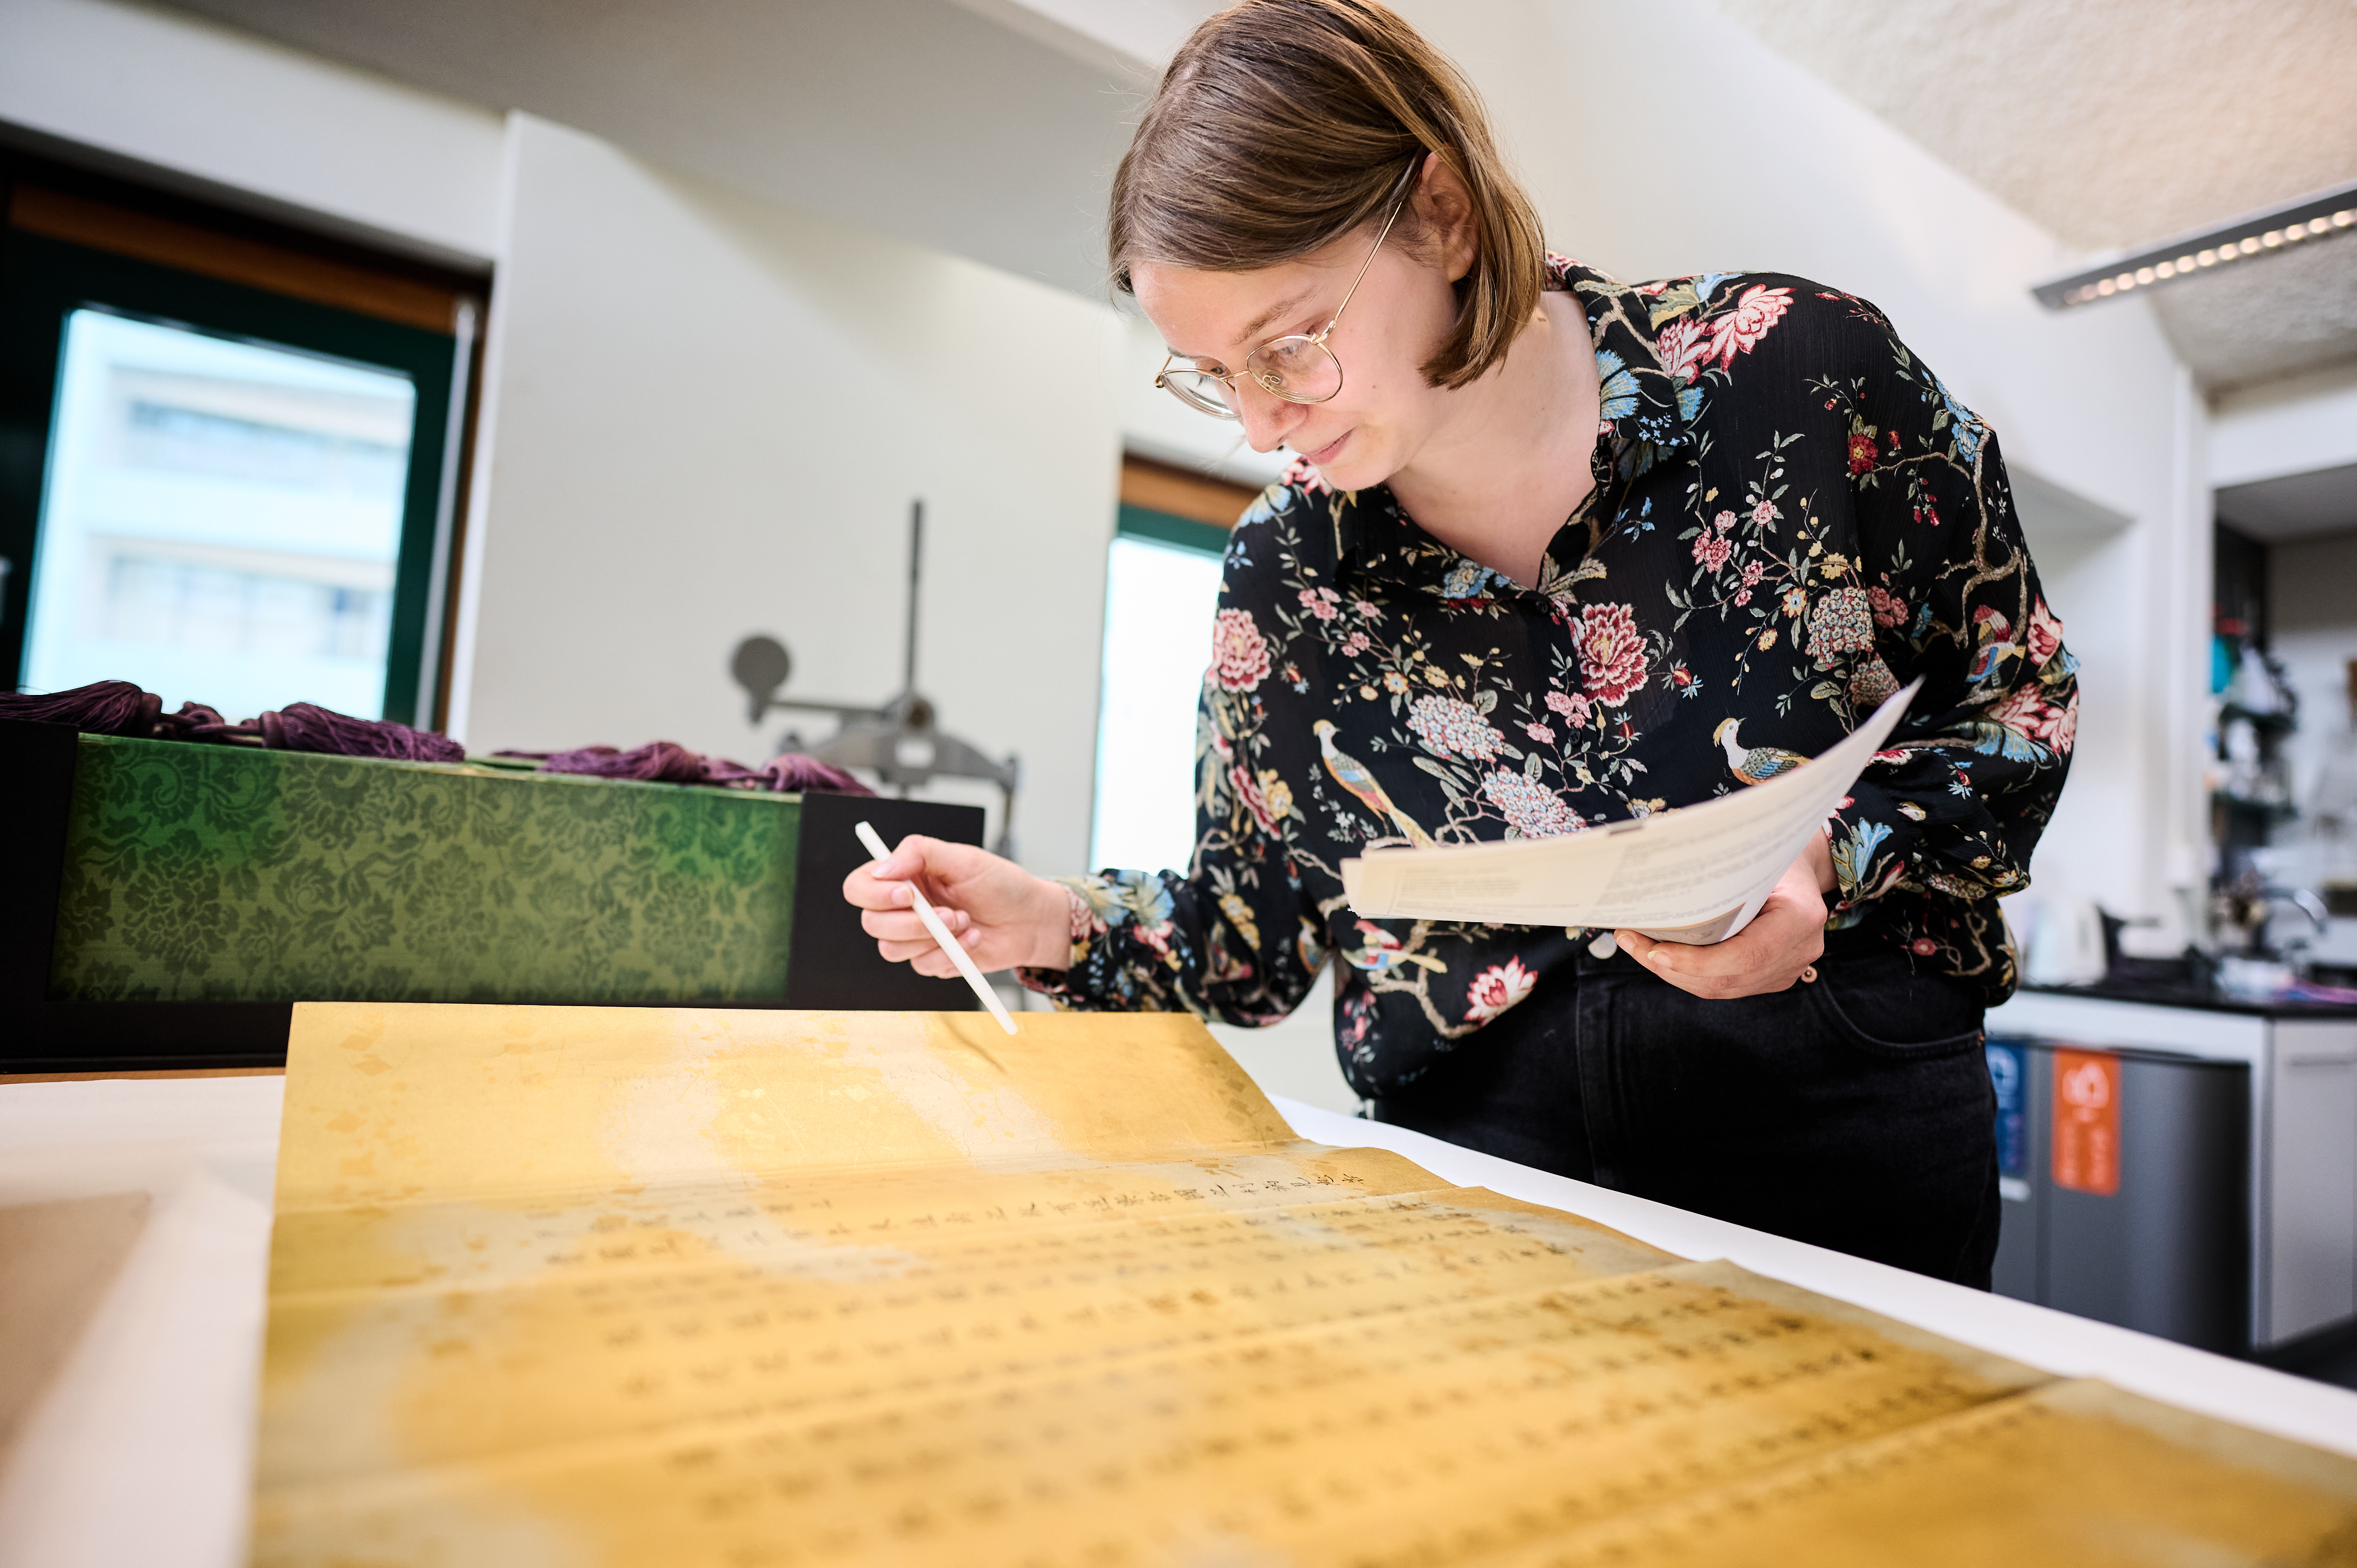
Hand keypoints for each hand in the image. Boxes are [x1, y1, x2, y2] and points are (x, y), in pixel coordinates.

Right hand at [842, 835, 1071, 976]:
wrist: (1031, 919)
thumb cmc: (1000, 883)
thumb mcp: (963, 858)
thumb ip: (919, 853)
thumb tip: (882, 867)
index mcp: (903, 877)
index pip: (859, 886)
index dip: (873, 894)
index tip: (906, 894)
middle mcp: (902, 907)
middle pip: (871, 923)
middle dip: (908, 923)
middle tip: (947, 914)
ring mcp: (915, 936)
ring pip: (891, 950)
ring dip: (933, 938)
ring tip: (966, 921)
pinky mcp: (932, 960)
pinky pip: (922, 966)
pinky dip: (951, 954)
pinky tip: (974, 938)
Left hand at [1615, 833, 1836, 999]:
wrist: (1801, 868)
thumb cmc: (1770, 855)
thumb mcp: (1751, 855)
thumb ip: (1717, 874)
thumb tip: (1655, 867)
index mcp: (1800, 917)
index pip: (1746, 955)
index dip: (1697, 961)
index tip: (1654, 951)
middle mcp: (1799, 950)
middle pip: (1727, 978)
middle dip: (1671, 966)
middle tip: (1629, 941)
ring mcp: (1788, 969)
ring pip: (1721, 988)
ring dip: (1673, 972)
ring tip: (1636, 946)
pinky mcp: (1773, 978)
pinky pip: (1725, 986)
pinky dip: (1689, 974)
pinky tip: (1661, 955)